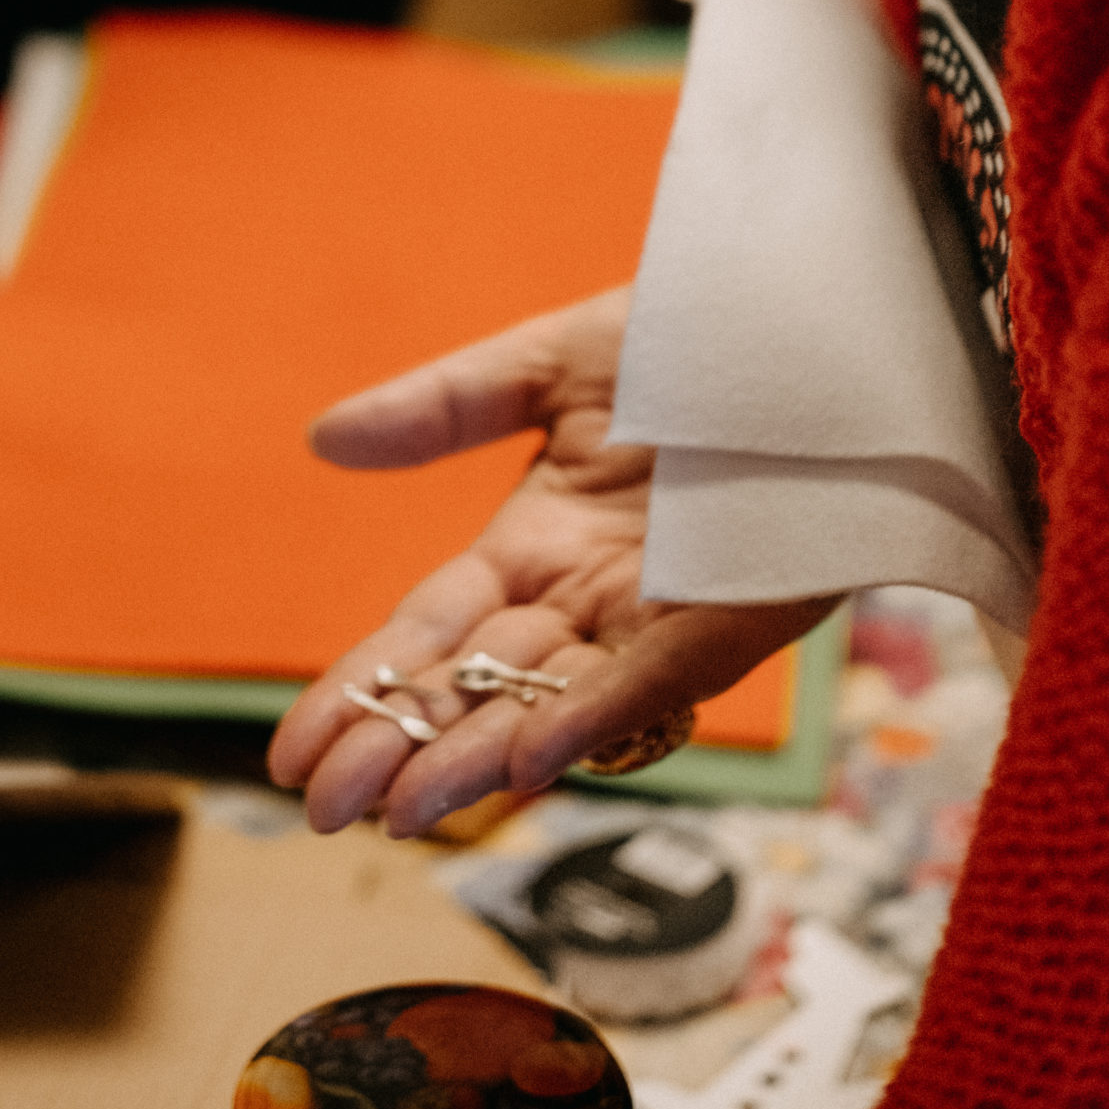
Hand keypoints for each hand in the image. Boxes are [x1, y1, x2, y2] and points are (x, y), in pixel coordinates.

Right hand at [268, 288, 837, 835]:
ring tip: (403, 806)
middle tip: (319, 807)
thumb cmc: (694, 328)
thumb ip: (444, 405)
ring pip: (555, 701)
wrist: (819, 301)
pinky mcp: (738, 610)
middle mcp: (593, 593)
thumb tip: (323, 439)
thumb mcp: (550, 362)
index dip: (363, 689)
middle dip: (398, 746)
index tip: (290, 752)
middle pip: (477, 684)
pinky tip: (529, 754)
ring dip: (480, 754)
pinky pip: (658, 677)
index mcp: (541, 540)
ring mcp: (663, 609)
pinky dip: (594, 715)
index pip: (431, 632)